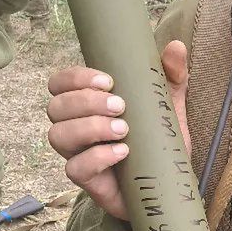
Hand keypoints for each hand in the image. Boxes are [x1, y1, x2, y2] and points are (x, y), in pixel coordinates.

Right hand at [47, 40, 190, 219]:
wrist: (168, 183)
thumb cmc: (159, 139)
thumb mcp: (168, 103)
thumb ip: (170, 75)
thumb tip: (176, 46)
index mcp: (87, 103)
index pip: (60, 83)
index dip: (75, 78)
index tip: (108, 81)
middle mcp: (75, 127)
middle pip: (55, 107)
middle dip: (85, 102)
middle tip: (121, 106)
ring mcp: (78, 154)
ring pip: (58, 136)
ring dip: (90, 127)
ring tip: (123, 129)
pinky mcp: (88, 181)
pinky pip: (75, 168)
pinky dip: (97, 157)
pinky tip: (123, 152)